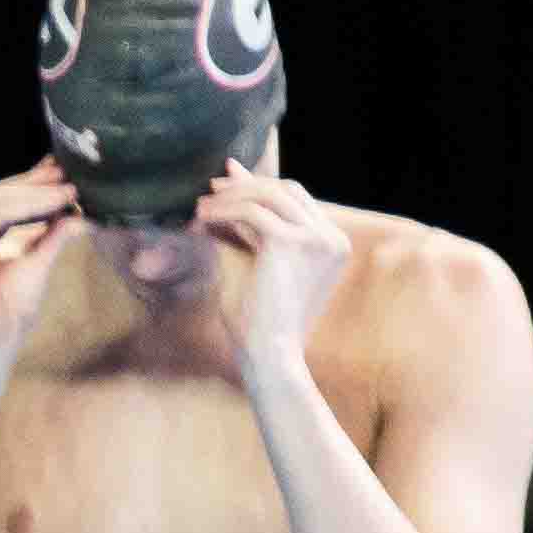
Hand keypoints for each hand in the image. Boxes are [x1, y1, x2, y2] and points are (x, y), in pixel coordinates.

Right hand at [0, 162, 76, 371]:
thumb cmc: (5, 320)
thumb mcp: (36, 266)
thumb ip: (51, 237)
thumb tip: (78, 214)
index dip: (30, 186)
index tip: (64, 175)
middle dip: (34, 183)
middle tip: (70, 172)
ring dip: (37, 193)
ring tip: (71, 190)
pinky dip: (27, 206)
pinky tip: (56, 203)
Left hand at [194, 157, 351, 369]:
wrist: (266, 353)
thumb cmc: (256, 316)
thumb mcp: (250, 258)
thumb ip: (241, 221)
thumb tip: (226, 179)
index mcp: (331, 243)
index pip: (295, 198)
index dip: (258, 187)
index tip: (224, 185)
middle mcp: (331, 237)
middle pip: (285, 190)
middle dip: (244, 187)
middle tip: (210, 191)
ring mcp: (316, 239)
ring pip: (269, 196)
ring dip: (230, 198)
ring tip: (200, 209)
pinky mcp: (292, 244)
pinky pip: (252, 213)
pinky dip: (223, 212)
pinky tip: (201, 220)